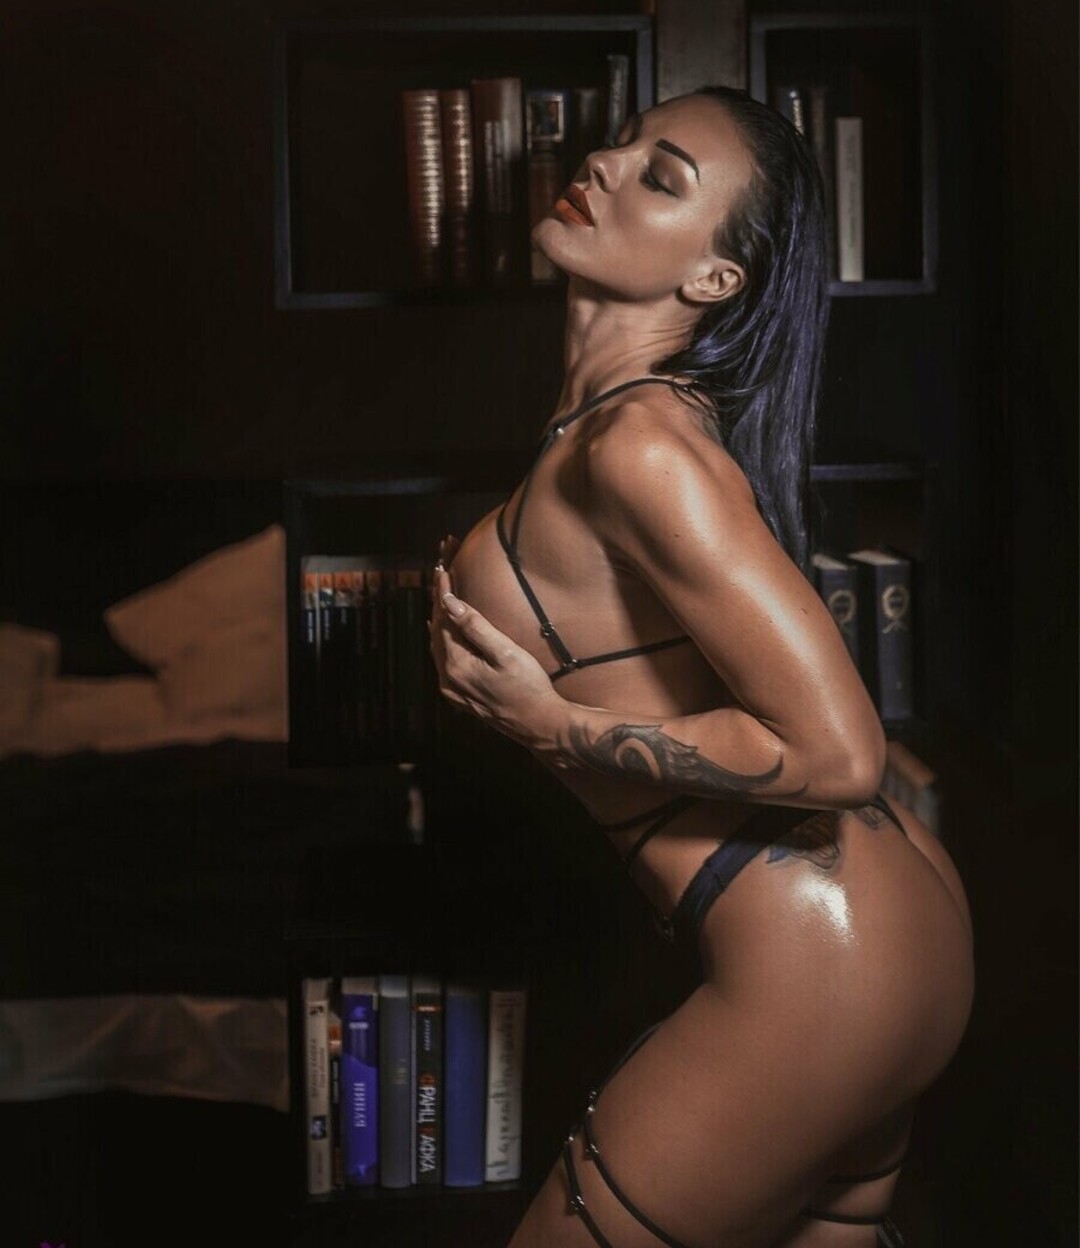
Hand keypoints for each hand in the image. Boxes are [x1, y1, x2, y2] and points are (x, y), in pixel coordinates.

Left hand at [429, 550, 563, 749]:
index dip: (443, 590)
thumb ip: (475, 627)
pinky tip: (443, 630)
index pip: (443, 617)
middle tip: (440, 569)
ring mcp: (451, 688)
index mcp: (456, 664)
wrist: (539, 725)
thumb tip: (449, 602)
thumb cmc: (529, 687)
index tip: (443, 565)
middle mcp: (447, 677)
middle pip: (437, 629)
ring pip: (438, 644)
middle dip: (439, 598)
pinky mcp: (459, 695)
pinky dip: (442, 639)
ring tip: (440, 592)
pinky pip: (442, 659)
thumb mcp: (505, 653)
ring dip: (439, 617)